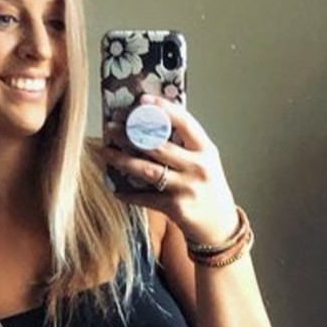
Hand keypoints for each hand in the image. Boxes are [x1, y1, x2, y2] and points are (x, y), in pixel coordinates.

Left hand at [101, 95, 238, 247]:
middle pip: (158, 145)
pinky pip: (145, 198)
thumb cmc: (207, 189)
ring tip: (105, 152)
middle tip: (111, 127)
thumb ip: (186, 146)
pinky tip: (115, 188)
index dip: (163, 109)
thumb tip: (153, 124)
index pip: (184, 122)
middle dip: (130, 134)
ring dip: (123, 160)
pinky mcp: (176, 208)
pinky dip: (128, 194)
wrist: (220, 225)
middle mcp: (197, 167)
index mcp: (206, 150)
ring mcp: (186, 188)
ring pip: (147, 170)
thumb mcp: (205, 162)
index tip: (142, 101)